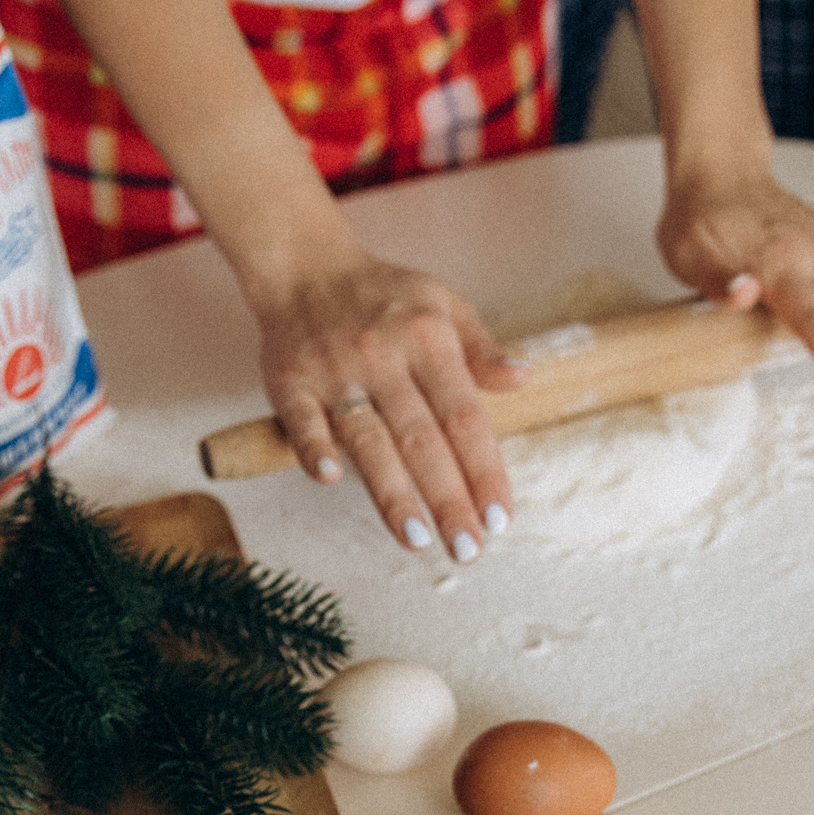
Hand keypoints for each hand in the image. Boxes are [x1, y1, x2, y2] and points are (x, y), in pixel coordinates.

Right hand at [249, 246, 522, 560]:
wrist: (303, 265)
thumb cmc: (384, 296)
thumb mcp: (444, 306)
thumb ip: (481, 349)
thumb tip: (524, 377)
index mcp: (428, 341)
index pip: (465, 417)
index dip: (485, 470)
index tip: (501, 517)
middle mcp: (384, 357)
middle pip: (422, 439)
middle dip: (449, 499)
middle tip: (469, 549)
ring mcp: (335, 371)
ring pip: (368, 439)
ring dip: (392, 492)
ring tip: (418, 540)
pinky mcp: (290, 381)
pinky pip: (301, 419)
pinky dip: (313, 447)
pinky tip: (329, 480)